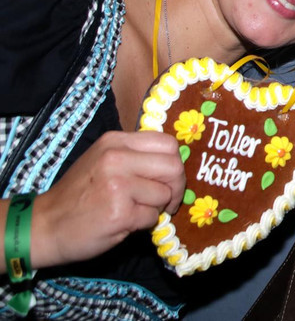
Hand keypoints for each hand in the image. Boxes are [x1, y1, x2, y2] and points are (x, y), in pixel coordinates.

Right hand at [25, 130, 184, 268]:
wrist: (44, 225)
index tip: (168, 180)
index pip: (168, 144)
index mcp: (115, 142)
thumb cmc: (79, 195)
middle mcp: (116, 158)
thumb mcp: (103, 162)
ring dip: (156, 208)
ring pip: (165, 194)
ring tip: (133, 211)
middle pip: (173, 167)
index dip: (175, 164)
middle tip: (166, 202)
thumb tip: (176, 164)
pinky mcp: (119, 212)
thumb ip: (136, 157)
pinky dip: (143, 224)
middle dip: (176, 188)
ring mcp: (117, 184)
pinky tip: (123, 222)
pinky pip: (152, 217)